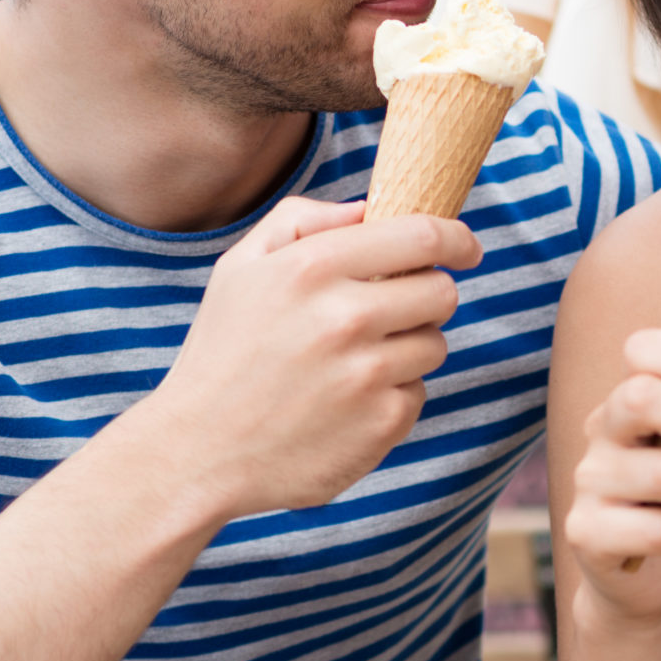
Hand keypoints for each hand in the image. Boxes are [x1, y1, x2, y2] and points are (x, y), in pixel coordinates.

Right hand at [138, 197, 480, 519]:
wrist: (197, 453)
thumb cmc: (221, 353)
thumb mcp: (240, 269)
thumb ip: (302, 222)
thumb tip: (368, 208)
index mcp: (312, 267)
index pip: (422, 234)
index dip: (455, 238)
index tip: (463, 247)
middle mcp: (346, 317)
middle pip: (441, 291)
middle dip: (425, 295)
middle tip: (388, 312)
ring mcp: (368, 374)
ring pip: (434, 344)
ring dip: (407, 348)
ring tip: (351, 363)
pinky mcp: (382, 423)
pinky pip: (417, 393)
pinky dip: (391, 395)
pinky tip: (344, 402)